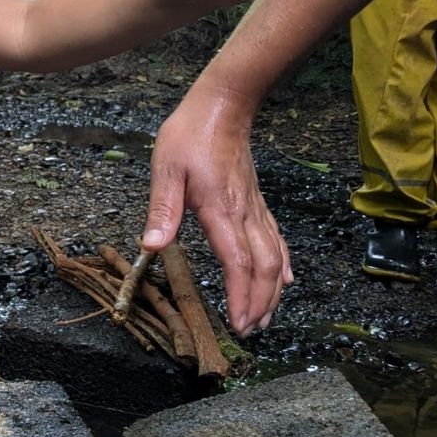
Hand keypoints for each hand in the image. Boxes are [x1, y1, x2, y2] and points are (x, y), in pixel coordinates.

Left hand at [142, 91, 287, 332]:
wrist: (224, 105)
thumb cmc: (191, 134)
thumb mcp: (165, 167)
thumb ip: (162, 209)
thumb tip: (151, 247)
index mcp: (220, 209)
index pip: (237, 261)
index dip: (240, 295)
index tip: (238, 322)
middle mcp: (244, 213)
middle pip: (263, 267)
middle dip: (259, 303)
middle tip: (249, 331)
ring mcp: (255, 209)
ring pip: (275, 258)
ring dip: (272, 292)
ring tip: (265, 319)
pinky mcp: (257, 203)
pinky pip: (277, 240)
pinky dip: (283, 266)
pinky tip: (285, 281)